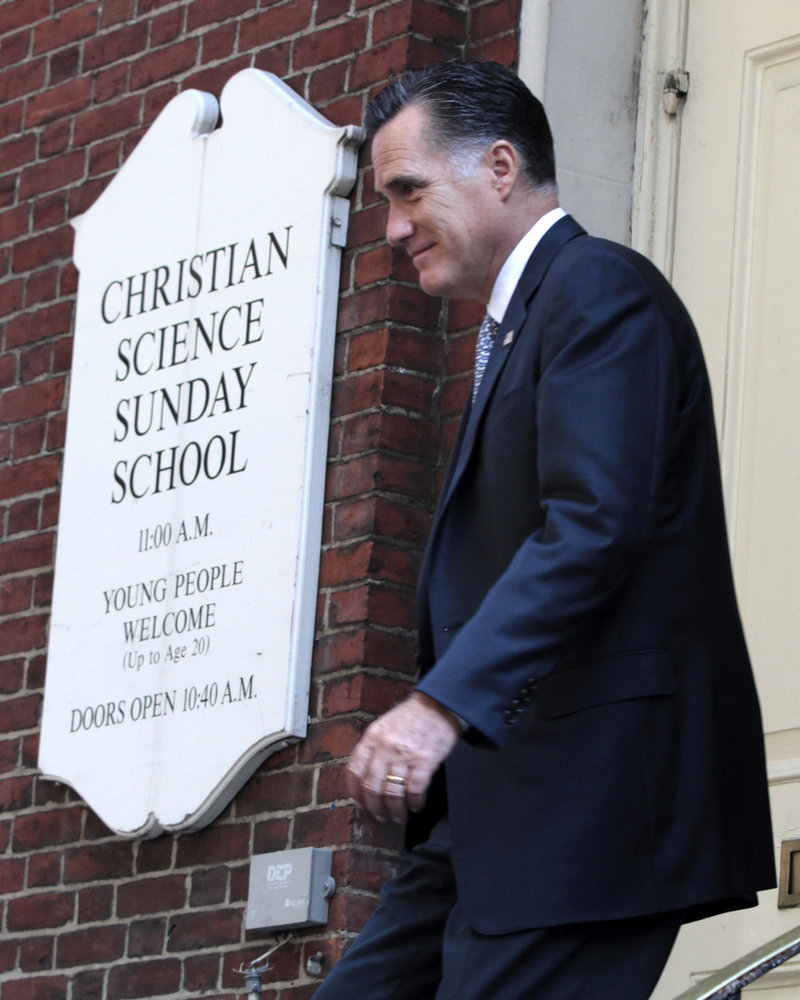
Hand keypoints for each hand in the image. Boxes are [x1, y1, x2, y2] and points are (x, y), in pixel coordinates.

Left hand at [346, 692, 461, 822]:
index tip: (361, 804)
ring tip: (398, 816)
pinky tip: (416, 805)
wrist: (440, 704)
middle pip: (371, 788)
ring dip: (394, 811)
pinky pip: (414, 791)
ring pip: (391, 794)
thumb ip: (372, 749)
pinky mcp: (425, 760)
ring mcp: (405, 754)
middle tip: (381, 816)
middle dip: (375, 808)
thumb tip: (364, 779)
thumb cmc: (411, 718)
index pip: (354, 772)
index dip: (356, 794)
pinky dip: (414, 803)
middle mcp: (385, 747)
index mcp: (372, 737)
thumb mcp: (384, 726)